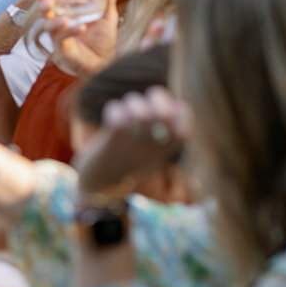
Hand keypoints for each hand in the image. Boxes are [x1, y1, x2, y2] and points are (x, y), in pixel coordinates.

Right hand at [38, 0, 118, 77]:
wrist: (106, 61)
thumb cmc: (102, 39)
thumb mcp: (107, 16)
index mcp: (68, 12)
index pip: (53, 1)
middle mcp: (60, 24)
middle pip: (46, 13)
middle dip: (43, 6)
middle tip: (46, 1)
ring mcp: (60, 37)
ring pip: (50, 27)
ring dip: (55, 22)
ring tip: (66, 20)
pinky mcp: (63, 50)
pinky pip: (62, 40)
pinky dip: (71, 32)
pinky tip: (81, 28)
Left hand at [75, 87, 190, 198]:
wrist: (99, 188)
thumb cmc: (127, 160)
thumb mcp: (151, 148)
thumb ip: (162, 126)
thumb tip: (176, 104)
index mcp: (165, 152)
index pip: (186, 130)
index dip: (182, 112)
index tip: (170, 108)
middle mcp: (152, 151)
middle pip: (165, 115)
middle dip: (157, 98)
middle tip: (145, 103)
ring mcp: (131, 149)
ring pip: (139, 113)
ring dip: (132, 103)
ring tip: (125, 111)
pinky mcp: (109, 146)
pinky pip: (117, 120)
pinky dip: (115, 109)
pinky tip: (112, 116)